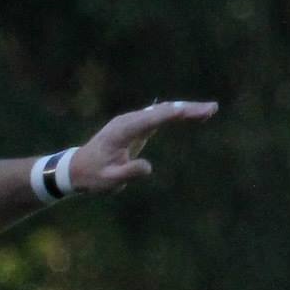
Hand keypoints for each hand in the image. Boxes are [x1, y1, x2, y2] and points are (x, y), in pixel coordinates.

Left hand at [71, 99, 218, 193]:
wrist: (77, 169)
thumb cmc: (93, 176)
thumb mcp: (109, 180)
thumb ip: (129, 173)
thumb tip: (149, 167)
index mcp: (123, 130)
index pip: (153, 119)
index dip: (174, 114)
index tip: (192, 111)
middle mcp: (129, 120)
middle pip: (163, 110)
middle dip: (188, 109)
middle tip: (212, 109)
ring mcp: (133, 121)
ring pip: (163, 111)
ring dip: (186, 110)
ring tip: (210, 111)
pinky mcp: (136, 126)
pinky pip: (160, 117)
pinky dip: (177, 115)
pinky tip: (192, 115)